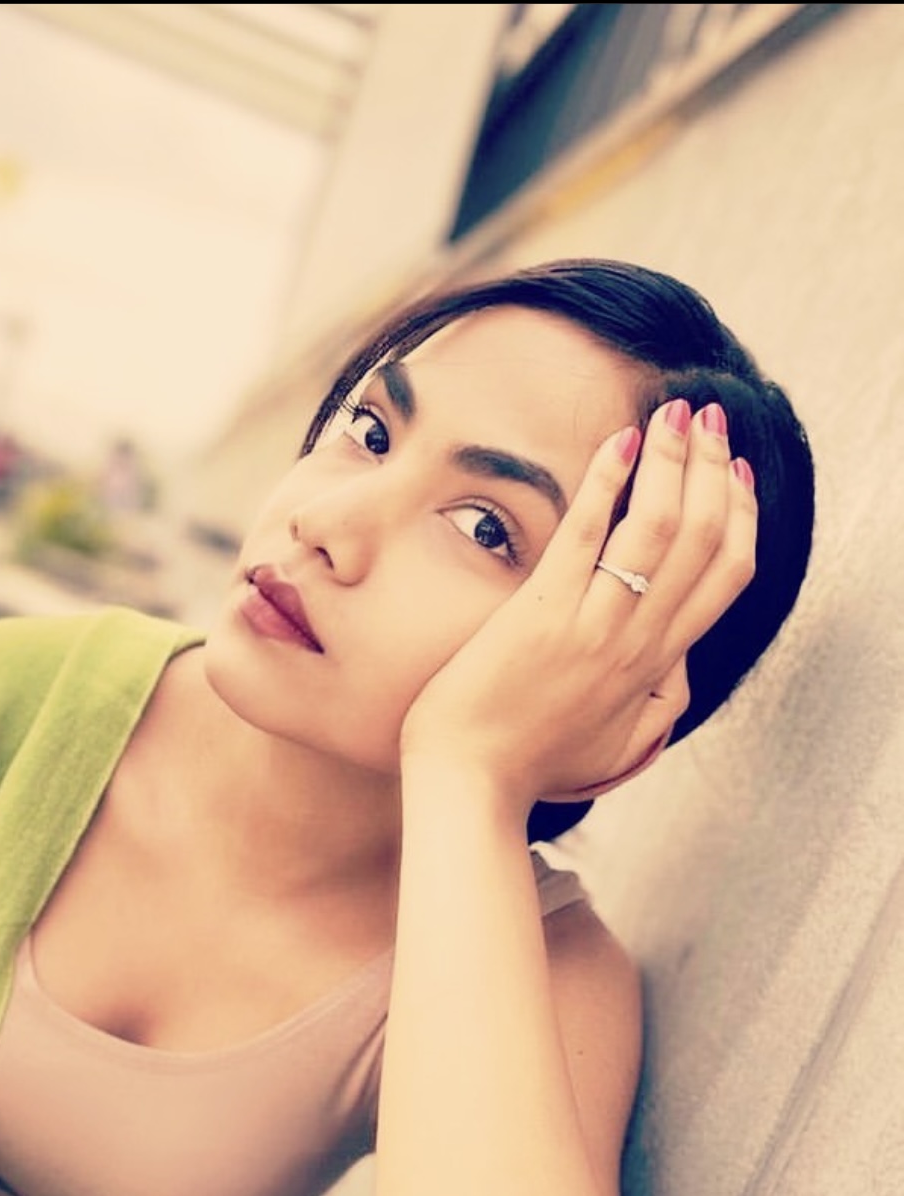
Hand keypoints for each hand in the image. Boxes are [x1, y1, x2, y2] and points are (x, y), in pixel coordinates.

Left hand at [399, 398, 756, 817]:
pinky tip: (620, 441)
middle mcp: (639, 641)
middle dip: (713, 469)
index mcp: (658, 665)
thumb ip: (661, 701)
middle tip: (710, 418)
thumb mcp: (620, 741)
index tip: (736, 472)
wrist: (471, 782)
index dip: (740, 516)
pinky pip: (587, 533)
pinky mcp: (542, 613)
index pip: (726, 577)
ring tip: (675, 411)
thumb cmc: (535, 761)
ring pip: (659, 529)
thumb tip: (680, 662)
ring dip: (673, 461)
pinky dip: (608, 481)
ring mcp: (594, 625)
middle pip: (704, 540)